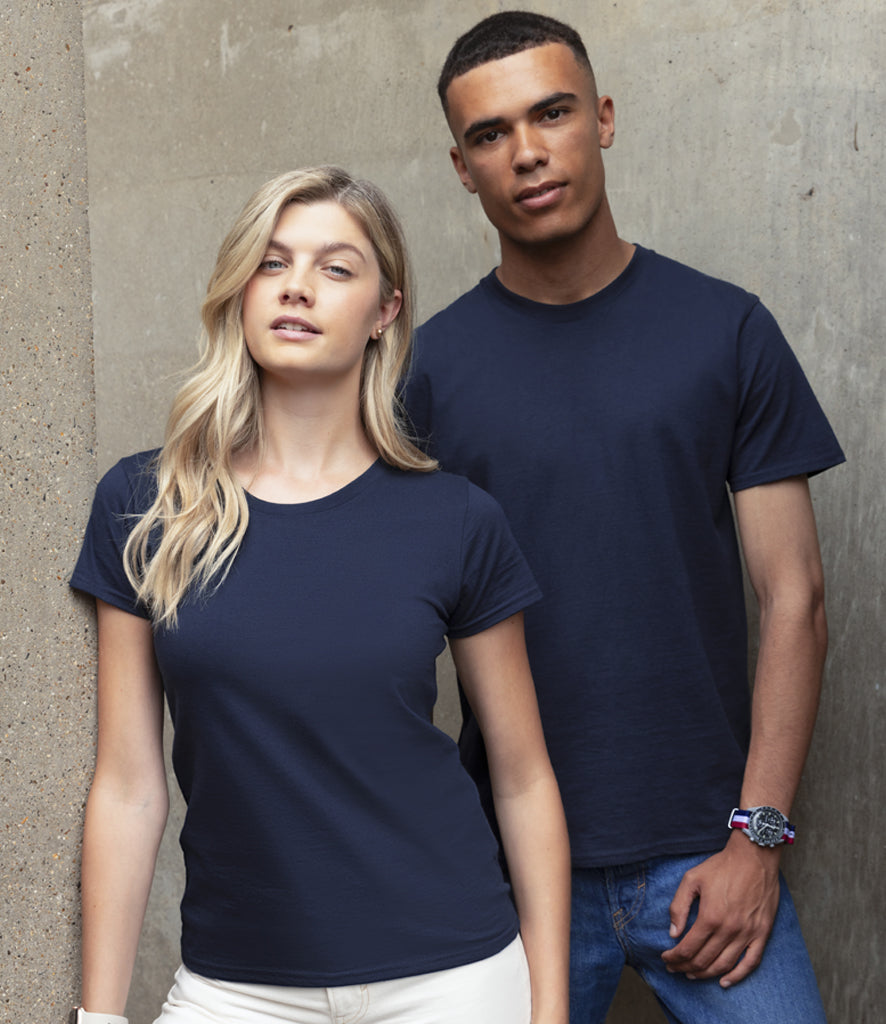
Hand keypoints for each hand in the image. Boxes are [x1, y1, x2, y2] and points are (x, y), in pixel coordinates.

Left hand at [660, 832, 780, 987]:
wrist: (754, 857)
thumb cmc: (721, 866)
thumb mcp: (691, 879)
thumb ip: (679, 906)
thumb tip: (673, 933)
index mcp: (710, 917)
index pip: (688, 948)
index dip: (674, 957)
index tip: (666, 958)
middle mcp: (729, 930)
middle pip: (704, 960)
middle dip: (685, 967)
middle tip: (674, 968)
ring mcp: (748, 934)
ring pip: (724, 965)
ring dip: (706, 974)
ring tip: (692, 974)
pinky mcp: (762, 933)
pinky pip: (751, 963)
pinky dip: (737, 976)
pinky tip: (725, 981)